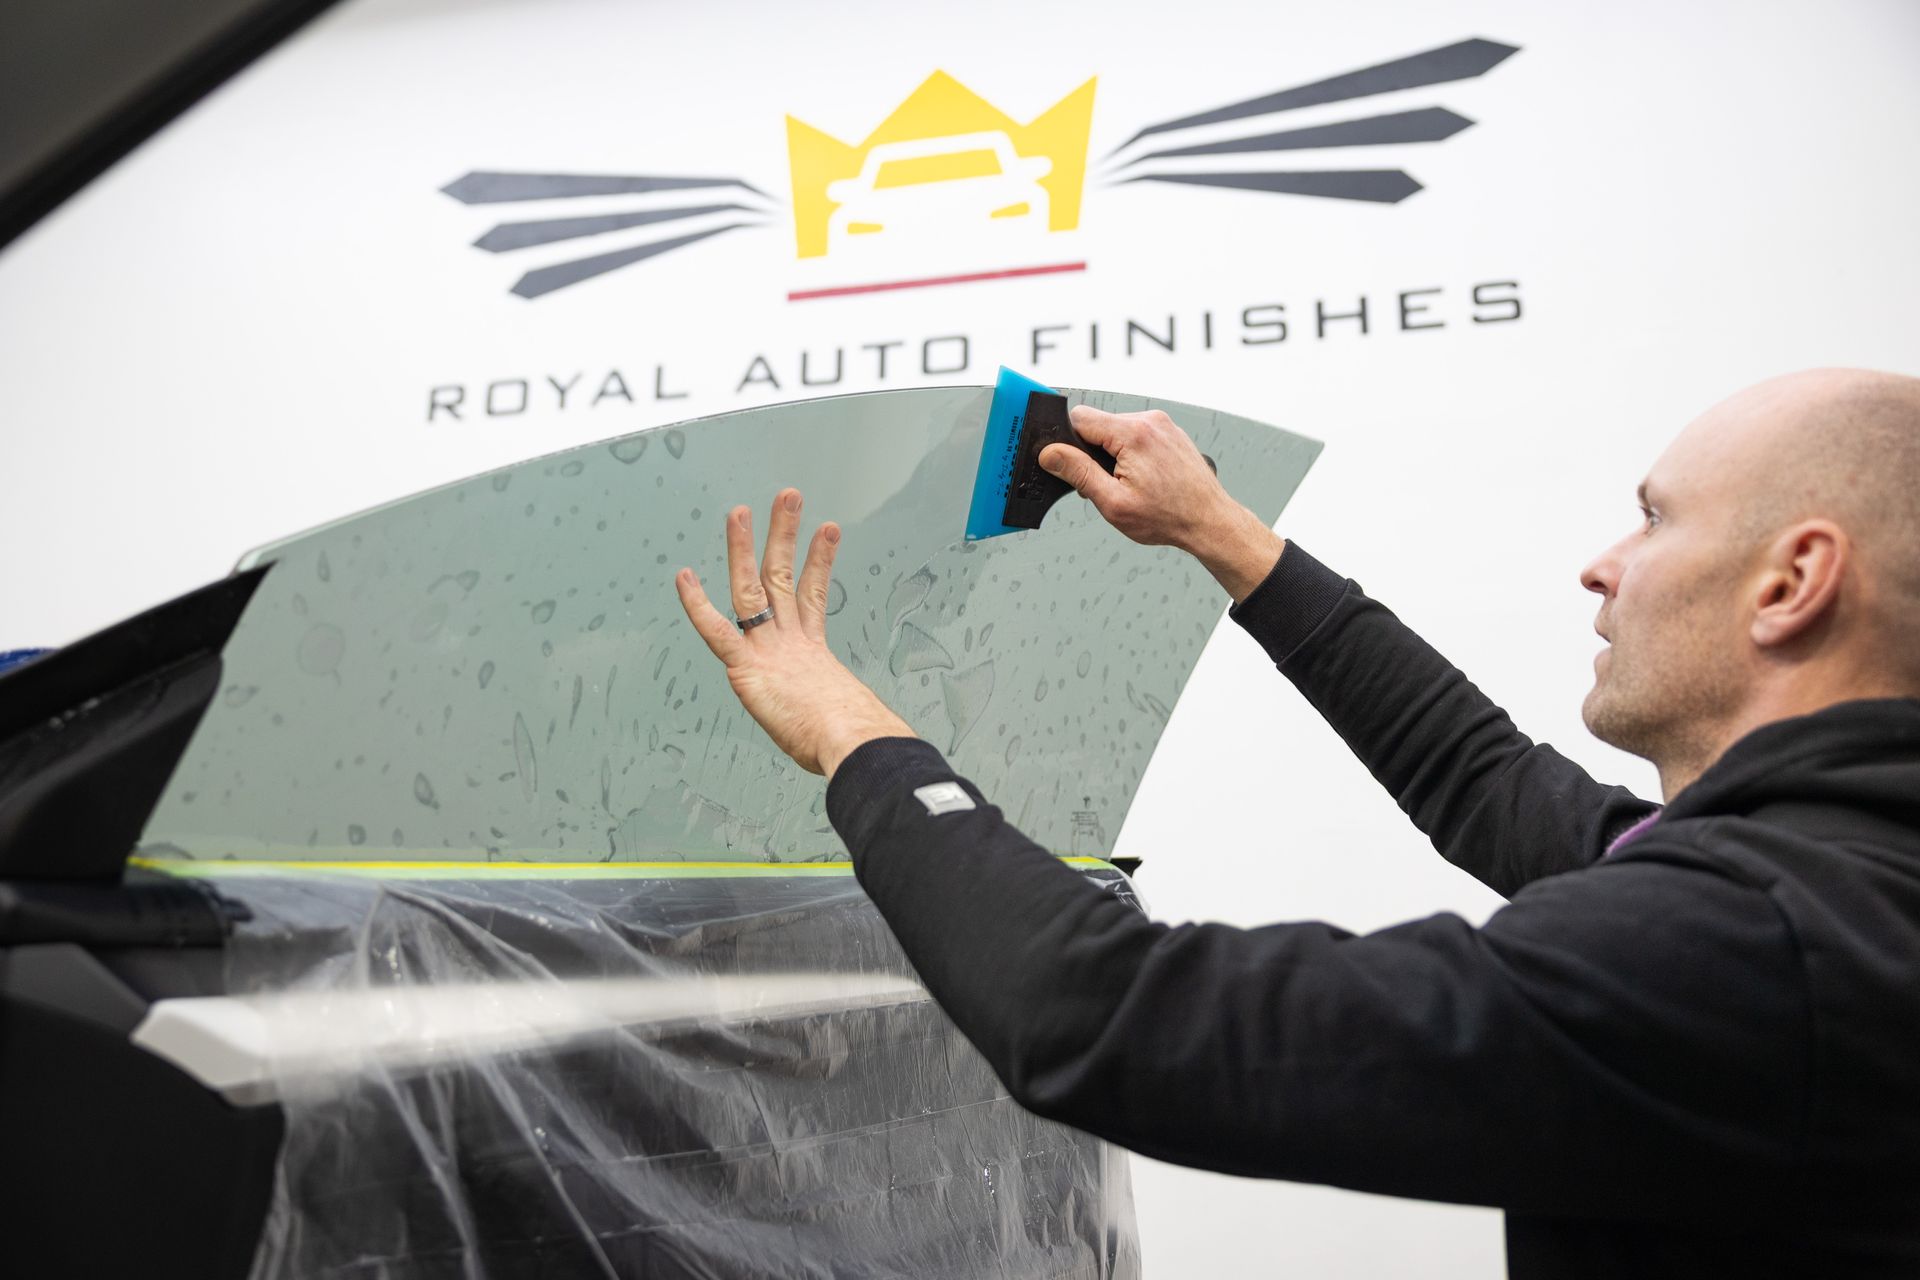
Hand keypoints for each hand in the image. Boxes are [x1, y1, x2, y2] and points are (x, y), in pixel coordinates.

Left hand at [675, 489, 914, 777]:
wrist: (853, 741)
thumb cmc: (853, 740)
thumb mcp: (845, 719)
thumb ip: (843, 712)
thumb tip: (868, 734)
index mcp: (813, 653)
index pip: (812, 597)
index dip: (817, 562)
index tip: (826, 532)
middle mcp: (790, 642)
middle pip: (782, 577)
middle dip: (784, 535)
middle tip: (788, 499)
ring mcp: (769, 650)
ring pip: (751, 589)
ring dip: (743, 548)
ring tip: (741, 511)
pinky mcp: (748, 667)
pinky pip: (717, 631)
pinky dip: (697, 605)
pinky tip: (683, 578)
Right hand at [1040, 406, 1287, 602]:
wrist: (1210, 521)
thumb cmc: (1169, 516)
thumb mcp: (1113, 501)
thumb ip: (1078, 473)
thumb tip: (1050, 454)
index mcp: (1133, 433)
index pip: (1079, 417)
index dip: (1068, 442)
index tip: (1071, 466)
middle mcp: (1149, 421)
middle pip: (1097, 424)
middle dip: (1091, 452)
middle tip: (1103, 484)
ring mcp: (1162, 425)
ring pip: (1115, 430)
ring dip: (1111, 454)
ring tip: (1126, 484)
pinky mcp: (1169, 432)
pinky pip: (1135, 434)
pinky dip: (1129, 453)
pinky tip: (1141, 478)